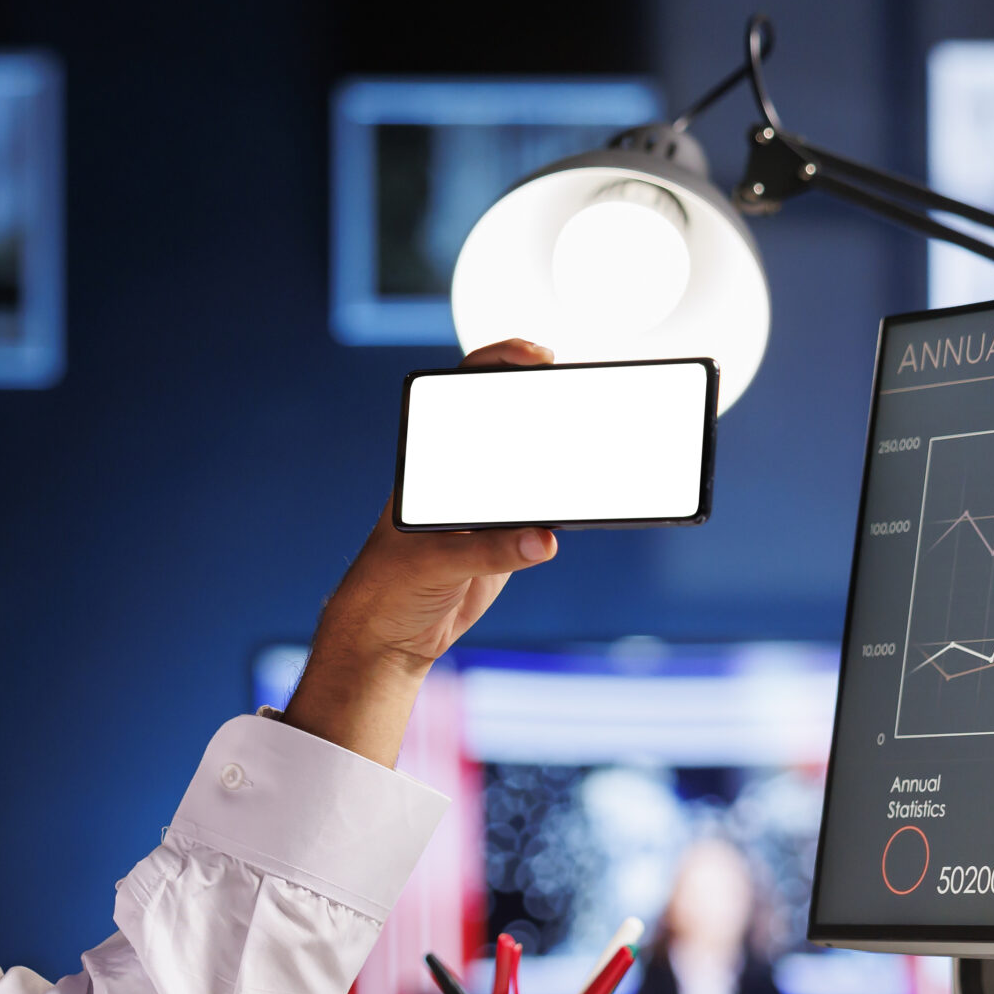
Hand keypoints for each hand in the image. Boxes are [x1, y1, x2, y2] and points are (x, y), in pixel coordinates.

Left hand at [281, 338, 559, 765]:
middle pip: (511, 419)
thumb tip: (543, 540)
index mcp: (430, 458)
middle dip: (549, 400)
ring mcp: (489, 502)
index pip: (465, 390)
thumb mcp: (430, 562)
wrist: (392, 636)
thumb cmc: (388, 586)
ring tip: (605, 440)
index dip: (501, 360)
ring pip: (536, 463)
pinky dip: (573, 501)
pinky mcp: (511, 537)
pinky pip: (548, 511)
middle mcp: (462, 470)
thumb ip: (485, 551)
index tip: (537, 357)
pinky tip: (601, 494)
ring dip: (567, 451)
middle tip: (586, 394)